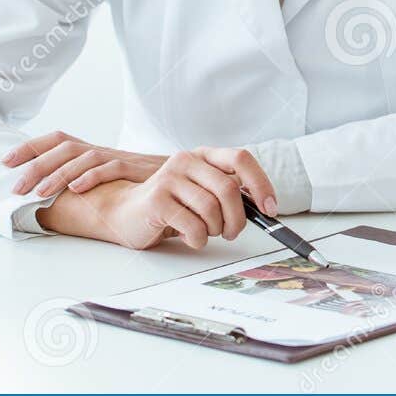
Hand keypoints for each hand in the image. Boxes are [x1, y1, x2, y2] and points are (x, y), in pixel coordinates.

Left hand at [2, 131, 165, 199]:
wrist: (190, 176)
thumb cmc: (146, 183)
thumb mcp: (113, 180)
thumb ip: (88, 182)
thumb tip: (51, 197)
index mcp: (95, 152)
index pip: (58, 139)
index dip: (31, 147)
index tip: (5, 160)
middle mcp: (104, 151)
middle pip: (64, 147)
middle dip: (36, 165)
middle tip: (14, 186)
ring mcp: (121, 158)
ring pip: (83, 157)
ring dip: (57, 174)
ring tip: (38, 193)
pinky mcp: (137, 169)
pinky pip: (111, 168)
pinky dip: (91, 177)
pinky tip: (76, 190)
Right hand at [102, 147, 277, 250]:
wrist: (126, 213)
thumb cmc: (172, 206)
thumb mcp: (203, 192)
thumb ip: (229, 192)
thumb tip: (264, 206)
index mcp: (203, 156)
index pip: (241, 159)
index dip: (261, 184)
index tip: (270, 209)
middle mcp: (186, 160)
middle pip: (229, 189)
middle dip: (238, 218)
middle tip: (232, 232)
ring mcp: (169, 178)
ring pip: (212, 209)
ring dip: (215, 230)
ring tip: (206, 233)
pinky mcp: (157, 200)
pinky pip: (193, 225)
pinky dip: (198, 239)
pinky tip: (190, 237)